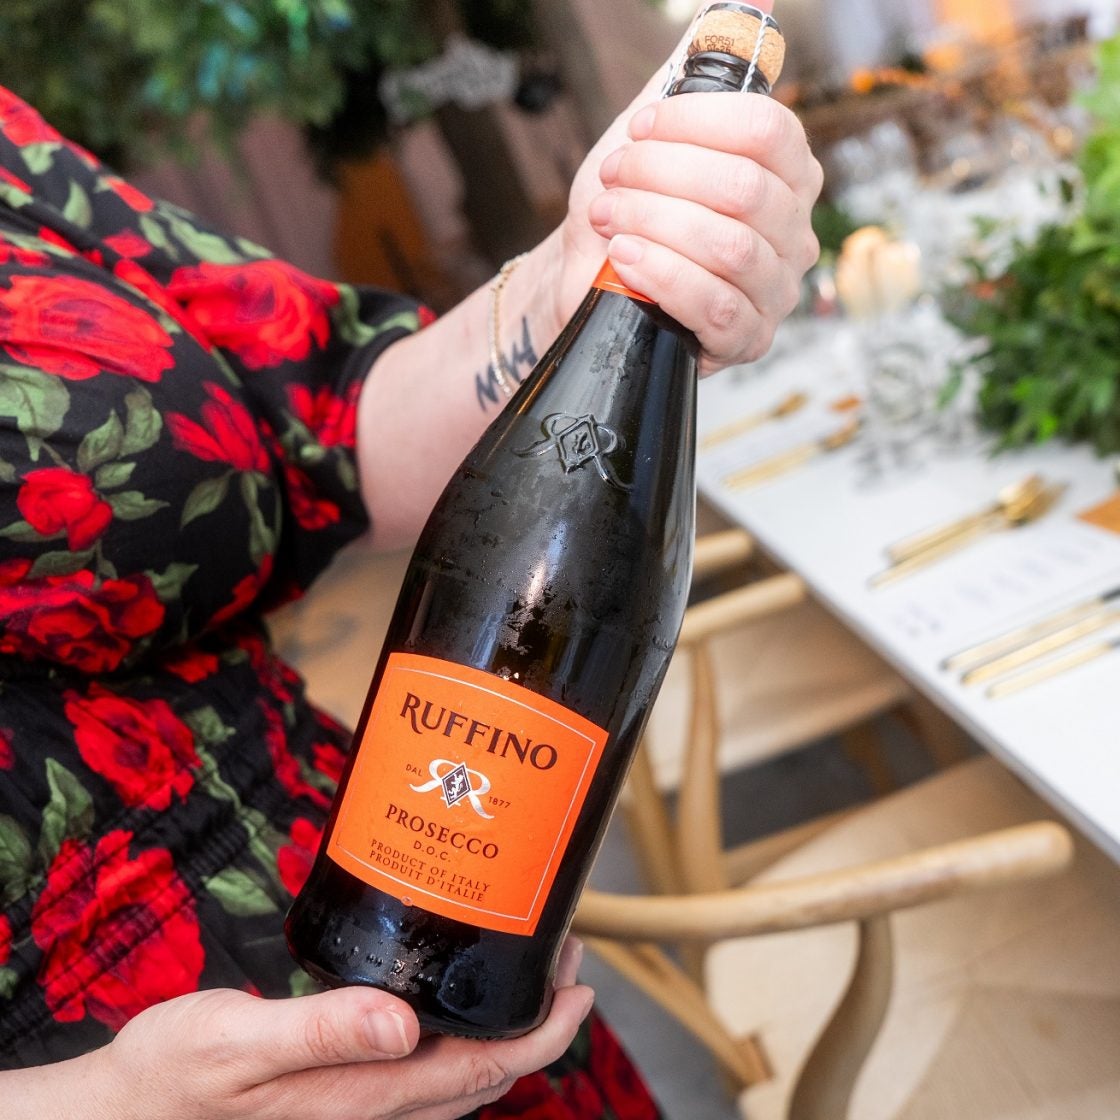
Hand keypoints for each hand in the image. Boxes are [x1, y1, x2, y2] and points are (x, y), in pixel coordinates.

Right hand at [10, 939, 591, 1119]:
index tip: (581, 983)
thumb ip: (321, 1030)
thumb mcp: (237, 1042)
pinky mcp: (344, 1093)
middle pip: (488, 1071)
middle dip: (539, 1020)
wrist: (130, 1112)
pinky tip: (453, 998)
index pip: (486, 1068)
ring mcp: (363, 1106)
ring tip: (526, 969)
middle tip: (563, 955)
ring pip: (463, 1076)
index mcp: (364, 1097)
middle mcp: (376, 1109)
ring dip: (507, 1026)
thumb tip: (401, 1026)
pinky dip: (462, 1035)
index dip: (546, 1031)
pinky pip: (427, 1075)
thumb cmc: (177, 1074)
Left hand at [556, 3, 822, 375]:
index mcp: (785, 172)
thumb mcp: (656, 129)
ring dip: (654, 224)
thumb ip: (702, 67)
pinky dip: (660, 275)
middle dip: (661, 177)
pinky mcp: (745, 339)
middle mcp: (793, 231)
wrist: (584, 277)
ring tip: (609, 218)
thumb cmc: (626, 203)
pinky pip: (714, 305)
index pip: (767, 131)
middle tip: (612, 177)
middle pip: (743, 189)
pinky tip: (624, 260)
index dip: (694, 125)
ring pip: (729, 247)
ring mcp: (774, 291)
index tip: (640, 130)